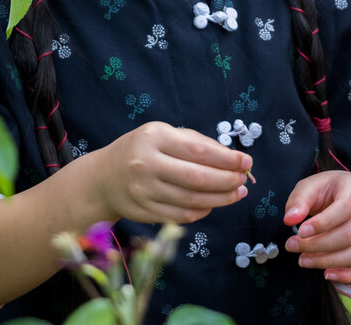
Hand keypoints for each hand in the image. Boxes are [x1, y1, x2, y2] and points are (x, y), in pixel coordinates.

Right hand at [89, 121, 251, 224]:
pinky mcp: (142, 212)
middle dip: (227, 181)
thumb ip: (198, 143)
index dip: (227, 159)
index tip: (246, 161)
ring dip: (221, 199)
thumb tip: (233, 159)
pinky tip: (214, 203)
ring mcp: (142, 191)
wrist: (104, 177)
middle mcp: (146, 164)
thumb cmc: (144, 150)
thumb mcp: (165, 134)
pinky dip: (202, 211)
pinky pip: (180, 215)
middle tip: (244, 180)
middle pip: (197, 178)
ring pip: (191, 200)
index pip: (199, 151)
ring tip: (237, 193)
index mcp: (154, 137)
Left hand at [283, 171, 350, 283]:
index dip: (322, 223)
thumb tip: (290, 219)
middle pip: (350, 234)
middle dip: (318, 245)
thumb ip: (299, 200)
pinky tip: (328, 275)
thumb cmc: (329, 191)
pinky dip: (350, 277)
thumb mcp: (312, 186)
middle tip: (293, 246)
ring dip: (328, 262)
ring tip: (304, 260)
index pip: (345, 208)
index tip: (300, 231)